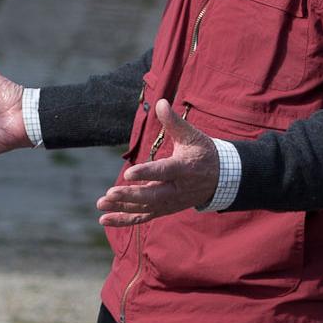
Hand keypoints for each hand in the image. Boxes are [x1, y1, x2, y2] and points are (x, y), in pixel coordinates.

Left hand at [97, 98, 217, 226]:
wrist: (220, 179)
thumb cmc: (203, 153)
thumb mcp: (192, 135)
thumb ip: (174, 122)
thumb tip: (160, 102)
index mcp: (185, 169)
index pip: (164, 172)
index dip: (146, 173)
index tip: (128, 173)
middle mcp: (178, 190)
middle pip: (153, 196)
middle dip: (131, 195)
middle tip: (110, 193)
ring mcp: (171, 203)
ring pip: (146, 209)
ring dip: (123, 208)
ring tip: (101, 203)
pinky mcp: (164, 209)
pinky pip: (143, 217)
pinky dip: (124, 220)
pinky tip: (104, 219)